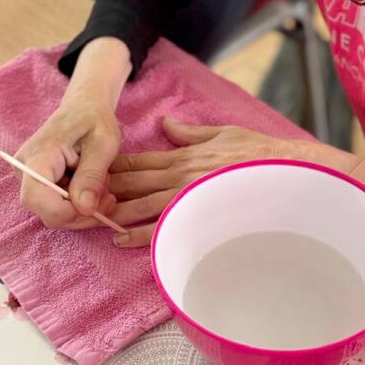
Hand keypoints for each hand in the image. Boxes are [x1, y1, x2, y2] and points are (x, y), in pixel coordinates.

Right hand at [16, 37, 131, 228]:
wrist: (83, 106)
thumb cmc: (94, 119)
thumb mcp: (103, 143)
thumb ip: (92, 175)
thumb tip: (84, 209)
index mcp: (39, 154)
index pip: (36, 198)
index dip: (65, 212)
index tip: (95, 207)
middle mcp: (24, 168)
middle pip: (45, 211)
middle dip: (80, 213)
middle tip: (108, 197)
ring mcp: (27, 176)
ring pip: (52, 212)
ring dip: (81, 209)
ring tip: (101, 186)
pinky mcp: (36, 182)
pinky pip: (55, 205)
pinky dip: (77, 204)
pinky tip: (92, 188)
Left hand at [108, 117, 357, 246]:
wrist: (289, 171)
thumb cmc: (261, 154)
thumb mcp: (224, 133)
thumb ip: (191, 133)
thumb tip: (168, 125)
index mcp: (185, 155)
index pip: (140, 160)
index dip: (112, 166)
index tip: (89, 169)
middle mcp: (181, 174)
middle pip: (133, 181)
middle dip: (103, 188)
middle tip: (75, 195)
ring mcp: (189, 195)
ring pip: (141, 203)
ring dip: (114, 211)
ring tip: (89, 219)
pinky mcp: (201, 214)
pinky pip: (164, 225)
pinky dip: (140, 233)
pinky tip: (120, 239)